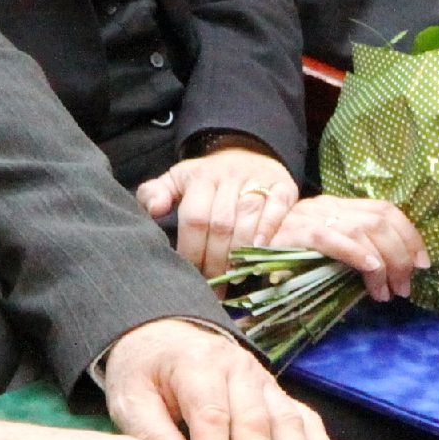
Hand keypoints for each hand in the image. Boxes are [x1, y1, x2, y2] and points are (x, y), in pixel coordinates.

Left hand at [103, 318, 333, 439]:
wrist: (165, 337)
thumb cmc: (145, 373)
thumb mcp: (131, 397)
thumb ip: (152, 432)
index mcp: (197, 364)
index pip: (212, 415)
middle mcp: (237, 368)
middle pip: (255, 421)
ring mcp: (263, 380)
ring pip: (287, 421)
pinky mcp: (278, 393)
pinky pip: (306, 418)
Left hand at [135, 146, 296, 276]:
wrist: (247, 152)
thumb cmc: (207, 177)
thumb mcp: (177, 180)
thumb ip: (156, 193)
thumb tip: (154, 209)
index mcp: (200, 176)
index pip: (194, 217)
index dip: (192, 250)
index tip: (190, 276)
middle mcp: (230, 176)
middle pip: (221, 223)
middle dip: (215, 260)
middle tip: (213, 287)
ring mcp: (258, 179)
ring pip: (248, 218)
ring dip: (240, 252)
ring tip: (233, 277)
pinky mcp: (283, 186)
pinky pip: (278, 208)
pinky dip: (269, 230)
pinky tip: (259, 251)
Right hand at [269, 196, 429, 302]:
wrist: (242, 250)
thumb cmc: (285, 256)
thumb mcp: (324, 250)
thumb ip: (352, 252)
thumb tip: (390, 274)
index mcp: (339, 207)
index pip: (385, 210)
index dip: (410, 235)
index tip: (423, 263)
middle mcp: (330, 206)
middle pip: (381, 220)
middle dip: (402, 254)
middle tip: (405, 286)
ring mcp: (313, 217)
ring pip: (364, 229)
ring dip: (386, 262)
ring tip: (389, 291)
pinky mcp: (297, 234)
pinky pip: (333, 239)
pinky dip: (358, 254)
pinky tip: (372, 270)